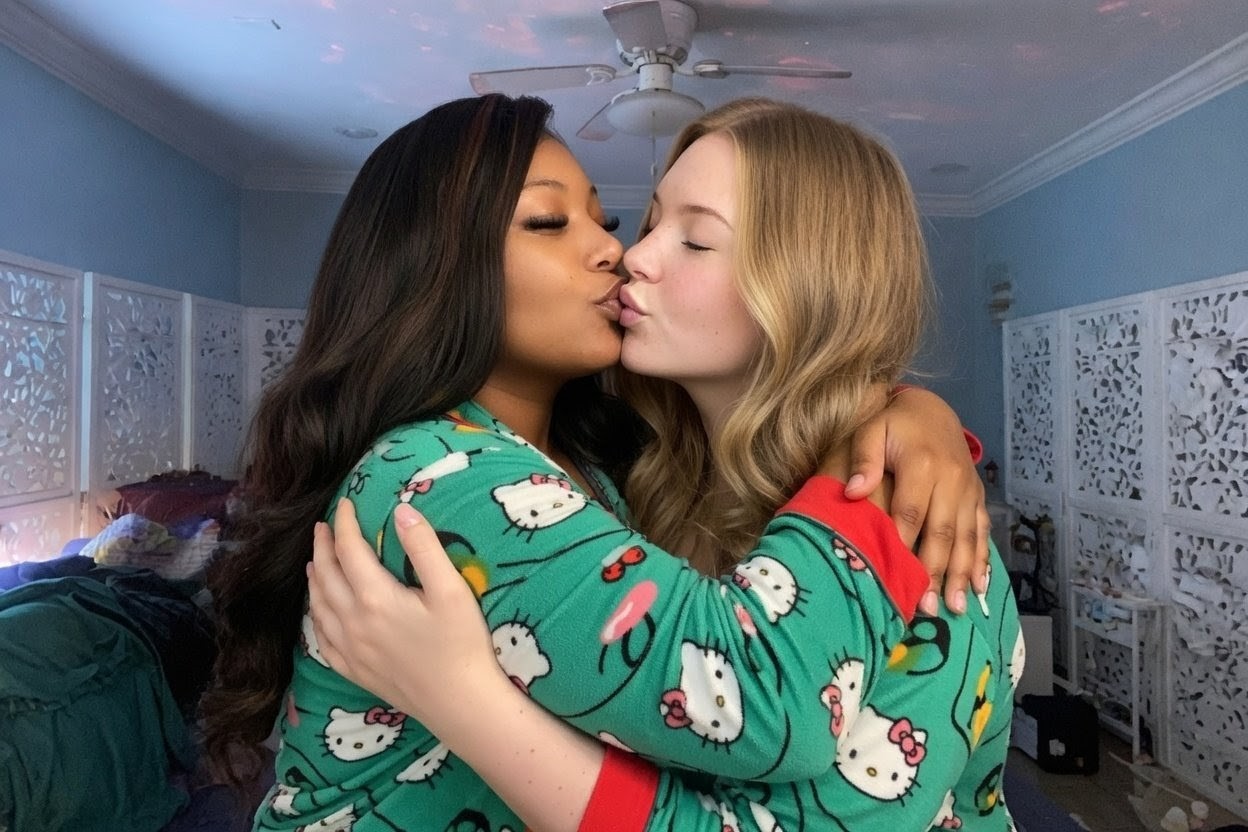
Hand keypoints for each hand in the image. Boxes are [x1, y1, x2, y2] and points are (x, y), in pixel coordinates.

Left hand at [307, 498, 502, 726]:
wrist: (460, 704)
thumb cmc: (462, 644)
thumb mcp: (452, 591)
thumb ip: (424, 548)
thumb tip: (402, 511)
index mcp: (375, 598)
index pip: (349, 550)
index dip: (344, 524)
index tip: (344, 505)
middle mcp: (353, 623)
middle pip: (327, 576)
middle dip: (323, 548)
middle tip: (322, 527)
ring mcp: (350, 650)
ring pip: (319, 607)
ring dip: (315, 580)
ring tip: (315, 563)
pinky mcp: (354, 671)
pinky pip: (323, 640)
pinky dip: (316, 618)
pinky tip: (320, 613)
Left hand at [843, 387, 989, 615]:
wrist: (932, 410)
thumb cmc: (893, 425)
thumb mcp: (872, 430)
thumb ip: (863, 459)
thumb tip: (855, 493)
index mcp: (922, 465)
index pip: (910, 512)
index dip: (902, 544)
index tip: (892, 576)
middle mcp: (952, 480)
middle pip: (942, 532)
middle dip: (934, 571)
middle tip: (925, 607)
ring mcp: (969, 490)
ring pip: (966, 537)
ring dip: (961, 574)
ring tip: (954, 608)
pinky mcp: (978, 497)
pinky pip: (982, 531)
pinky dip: (981, 560)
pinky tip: (980, 587)